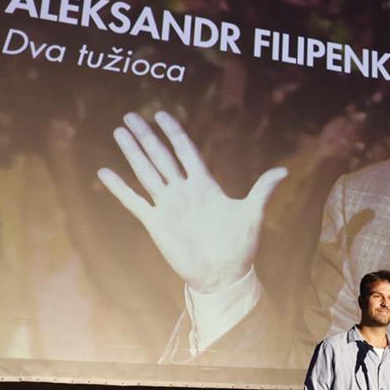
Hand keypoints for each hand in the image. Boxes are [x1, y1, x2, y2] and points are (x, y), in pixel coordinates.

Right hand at [98, 111, 287, 292]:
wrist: (223, 274)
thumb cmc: (241, 246)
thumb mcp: (253, 215)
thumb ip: (263, 191)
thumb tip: (284, 171)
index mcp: (205, 185)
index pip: (186, 151)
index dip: (174, 133)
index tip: (161, 114)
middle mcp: (184, 191)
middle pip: (161, 156)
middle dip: (147, 136)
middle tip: (131, 115)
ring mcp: (168, 206)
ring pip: (146, 173)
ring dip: (133, 153)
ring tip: (119, 132)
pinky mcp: (156, 223)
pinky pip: (134, 202)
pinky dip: (120, 188)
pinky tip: (105, 172)